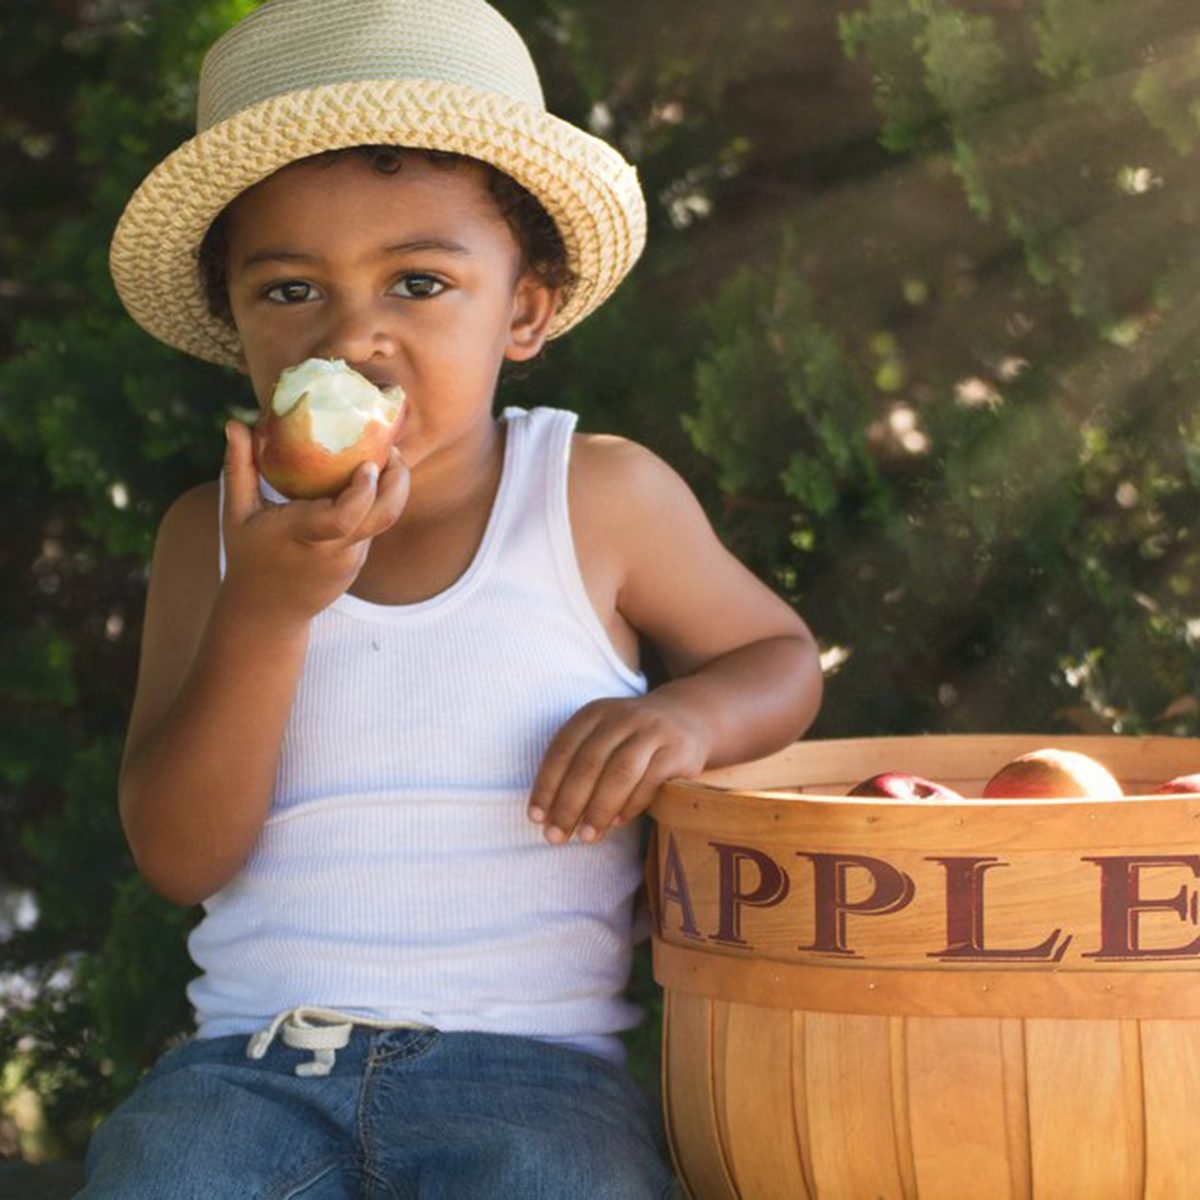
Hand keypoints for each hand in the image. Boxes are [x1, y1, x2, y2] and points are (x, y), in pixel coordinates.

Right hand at [220, 420, 409, 623]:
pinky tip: (370, 480)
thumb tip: (235, 424)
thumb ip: (239, 468)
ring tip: (383, 457)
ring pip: (383, 520)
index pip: (344, 518)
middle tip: (390, 450)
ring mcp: (351, 559)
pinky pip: (374, 528)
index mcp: (303, 535)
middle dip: (398, 480)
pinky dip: (377, 503)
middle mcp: (334, 549)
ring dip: (391, 488)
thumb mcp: (236, 514)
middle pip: (384, 517)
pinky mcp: (358, 562)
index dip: (363, 491)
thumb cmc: (248, 556)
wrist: (267, 613)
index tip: (368, 464)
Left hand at [527, 693, 710, 844]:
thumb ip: (577, 768)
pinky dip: (631, 804)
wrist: (687, 718)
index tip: (536, 818)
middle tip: (556, 836)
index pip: (562, 749)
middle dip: (568, 804)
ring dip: (599, 808)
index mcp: (594, 713)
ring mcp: (652, 731)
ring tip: (586, 837)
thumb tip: (549, 817)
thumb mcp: (602, 738)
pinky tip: (617, 823)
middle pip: (588, 763)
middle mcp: (622, 717)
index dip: (546, 785)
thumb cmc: (632, 740)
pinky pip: (651, 781)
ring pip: (620, 772)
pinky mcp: (678, 750)